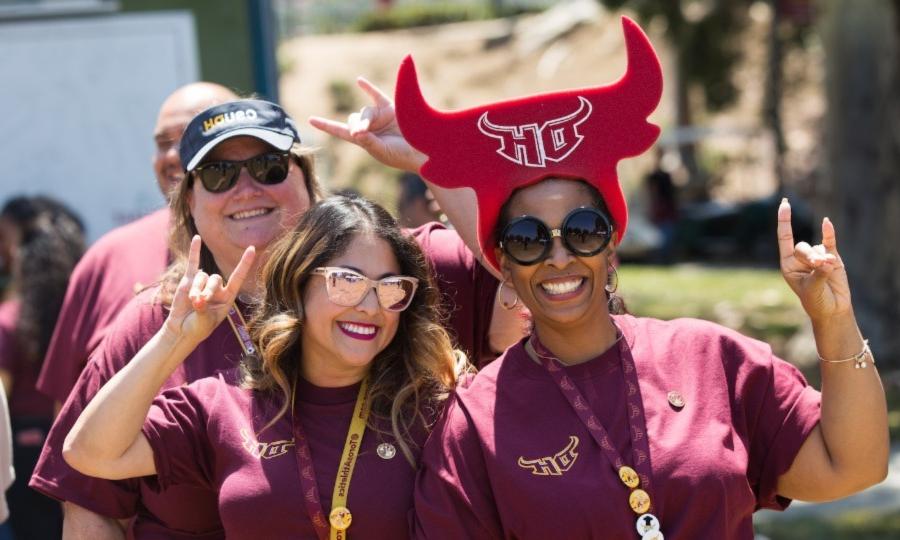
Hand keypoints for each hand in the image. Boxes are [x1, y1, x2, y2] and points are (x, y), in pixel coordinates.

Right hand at [165, 236, 255, 343]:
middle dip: (207, 290)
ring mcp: (203, 283)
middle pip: (215, 279)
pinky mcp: (188, 281)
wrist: (182, 330)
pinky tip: (197, 238)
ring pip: (202, 277)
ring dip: (197, 288)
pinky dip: (194, 251)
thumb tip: (197, 298)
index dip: (245, 263)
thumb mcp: (204, 322)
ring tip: (192, 300)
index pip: (238, 277)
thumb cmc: (198, 328)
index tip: (252, 248)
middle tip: (200, 301)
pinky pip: (193, 263)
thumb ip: (203, 309)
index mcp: (227, 297)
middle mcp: (217, 288)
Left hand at [308, 77, 425, 172]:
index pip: (340, 131)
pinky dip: (367, 88)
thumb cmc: (401, 155)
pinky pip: (376, 95)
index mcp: (363, 140)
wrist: (423, 149)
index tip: (310, 119)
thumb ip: (367, 141)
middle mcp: (369, 127)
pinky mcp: (390, 107)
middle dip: (357, 125)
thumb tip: (354, 131)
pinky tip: (359, 81)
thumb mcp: (381, 151)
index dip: (325, 125)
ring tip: (374, 127)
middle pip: (352, 119)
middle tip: (365, 132)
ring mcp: (379, 116)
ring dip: (367, 118)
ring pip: (364, 111)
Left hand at [777, 198, 851, 321]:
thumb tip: (826, 260)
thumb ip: (817, 274)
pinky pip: (829, 242)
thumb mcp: (812, 289)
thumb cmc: (816, 301)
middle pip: (802, 247)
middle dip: (810, 257)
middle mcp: (801, 258)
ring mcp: (817, 256)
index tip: (784, 204)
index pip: (784, 238)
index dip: (784, 221)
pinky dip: (829, 233)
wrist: (832, 309)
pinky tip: (826, 223)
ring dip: (822, 259)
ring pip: (817, 249)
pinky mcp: (832, 257)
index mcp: (788, 264)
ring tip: (828, 270)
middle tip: (818, 266)